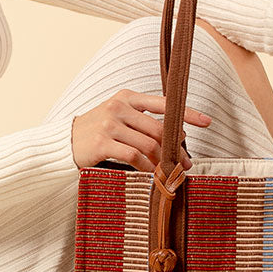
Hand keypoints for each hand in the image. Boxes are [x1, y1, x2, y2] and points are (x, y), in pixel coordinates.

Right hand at [70, 89, 209, 170]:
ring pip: (149, 143)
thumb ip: (144, 123)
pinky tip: (151, 174)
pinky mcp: (103, 142)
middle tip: (186, 163)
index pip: (164, 103)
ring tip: (170, 172)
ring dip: (163, 161)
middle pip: (159, 128)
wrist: (65, 143)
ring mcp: (110, 123)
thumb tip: (178, 136)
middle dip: (176, 148)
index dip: (187, 112)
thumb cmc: (97, 132)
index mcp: (127, 97)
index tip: (207, 121)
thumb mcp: (119, 118)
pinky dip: (147, 167)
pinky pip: (134, 156)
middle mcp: (119, 106)